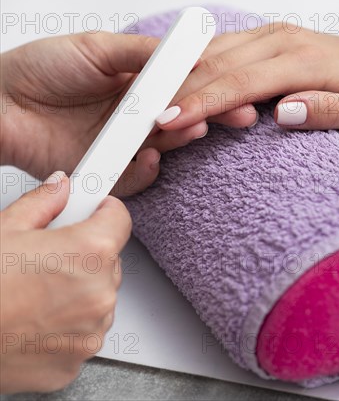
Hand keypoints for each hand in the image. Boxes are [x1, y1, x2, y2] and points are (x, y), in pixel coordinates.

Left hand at [0, 32, 206, 194]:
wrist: (0, 100)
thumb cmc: (41, 67)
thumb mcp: (96, 48)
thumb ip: (141, 52)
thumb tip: (187, 53)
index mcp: (133, 84)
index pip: (178, 88)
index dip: (206, 89)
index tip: (230, 89)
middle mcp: (130, 116)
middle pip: (176, 120)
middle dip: (203, 117)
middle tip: (224, 113)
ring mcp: (116, 144)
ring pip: (159, 148)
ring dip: (179, 140)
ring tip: (191, 128)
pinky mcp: (100, 169)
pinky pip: (130, 178)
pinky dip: (145, 172)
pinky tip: (152, 157)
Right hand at [1, 172, 129, 392]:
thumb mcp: (6, 228)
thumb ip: (43, 201)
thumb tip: (59, 186)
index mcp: (89, 253)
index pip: (120, 220)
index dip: (104, 212)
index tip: (95, 212)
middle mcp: (99, 294)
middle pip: (109, 261)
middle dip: (86, 254)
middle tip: (50, 255)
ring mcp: (91, 331)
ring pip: (99, 296)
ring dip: (80, 290)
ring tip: (37, 289)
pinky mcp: (78, 360)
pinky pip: (85, 330)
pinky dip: (69, 323)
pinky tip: (36, 315)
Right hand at [153, 24, 338, 135]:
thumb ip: (330, 111)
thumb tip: (286, 112)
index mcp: (303, 59)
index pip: (238, 83)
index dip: (200, 102)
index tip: (167, 120)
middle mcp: (282, 40)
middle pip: (215, 63)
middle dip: (177, 89)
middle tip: (142, 112)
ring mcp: (273, 35)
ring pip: (213, 50)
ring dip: (181, 74)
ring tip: (150, 98)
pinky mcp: (269, 37)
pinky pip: (223, 46)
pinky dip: (196, 62)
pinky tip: (180, 76)